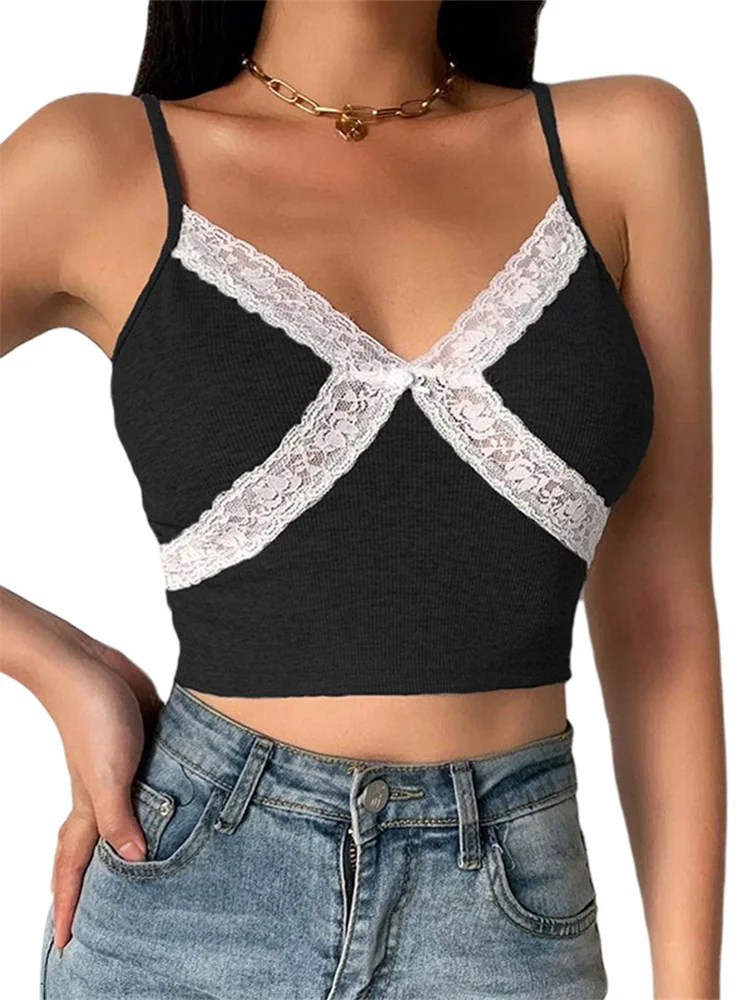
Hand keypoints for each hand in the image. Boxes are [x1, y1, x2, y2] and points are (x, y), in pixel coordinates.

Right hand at [49, 637, 161, 950]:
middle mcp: (104, 795)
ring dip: (128, 845)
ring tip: (139, 875)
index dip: (69, 905)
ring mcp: (122, 771)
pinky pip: (151, 788)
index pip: (74, 867)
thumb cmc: (92, 717)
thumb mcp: (108, 774)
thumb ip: (119, 817)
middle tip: (94, 919)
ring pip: (125, 819)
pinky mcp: (143, 747)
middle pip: (94, 850)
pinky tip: (176, 809)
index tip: (65, 944)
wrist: (90, 665)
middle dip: (90, 885)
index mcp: (90, 808)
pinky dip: (156, 805)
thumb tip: (133, 862)